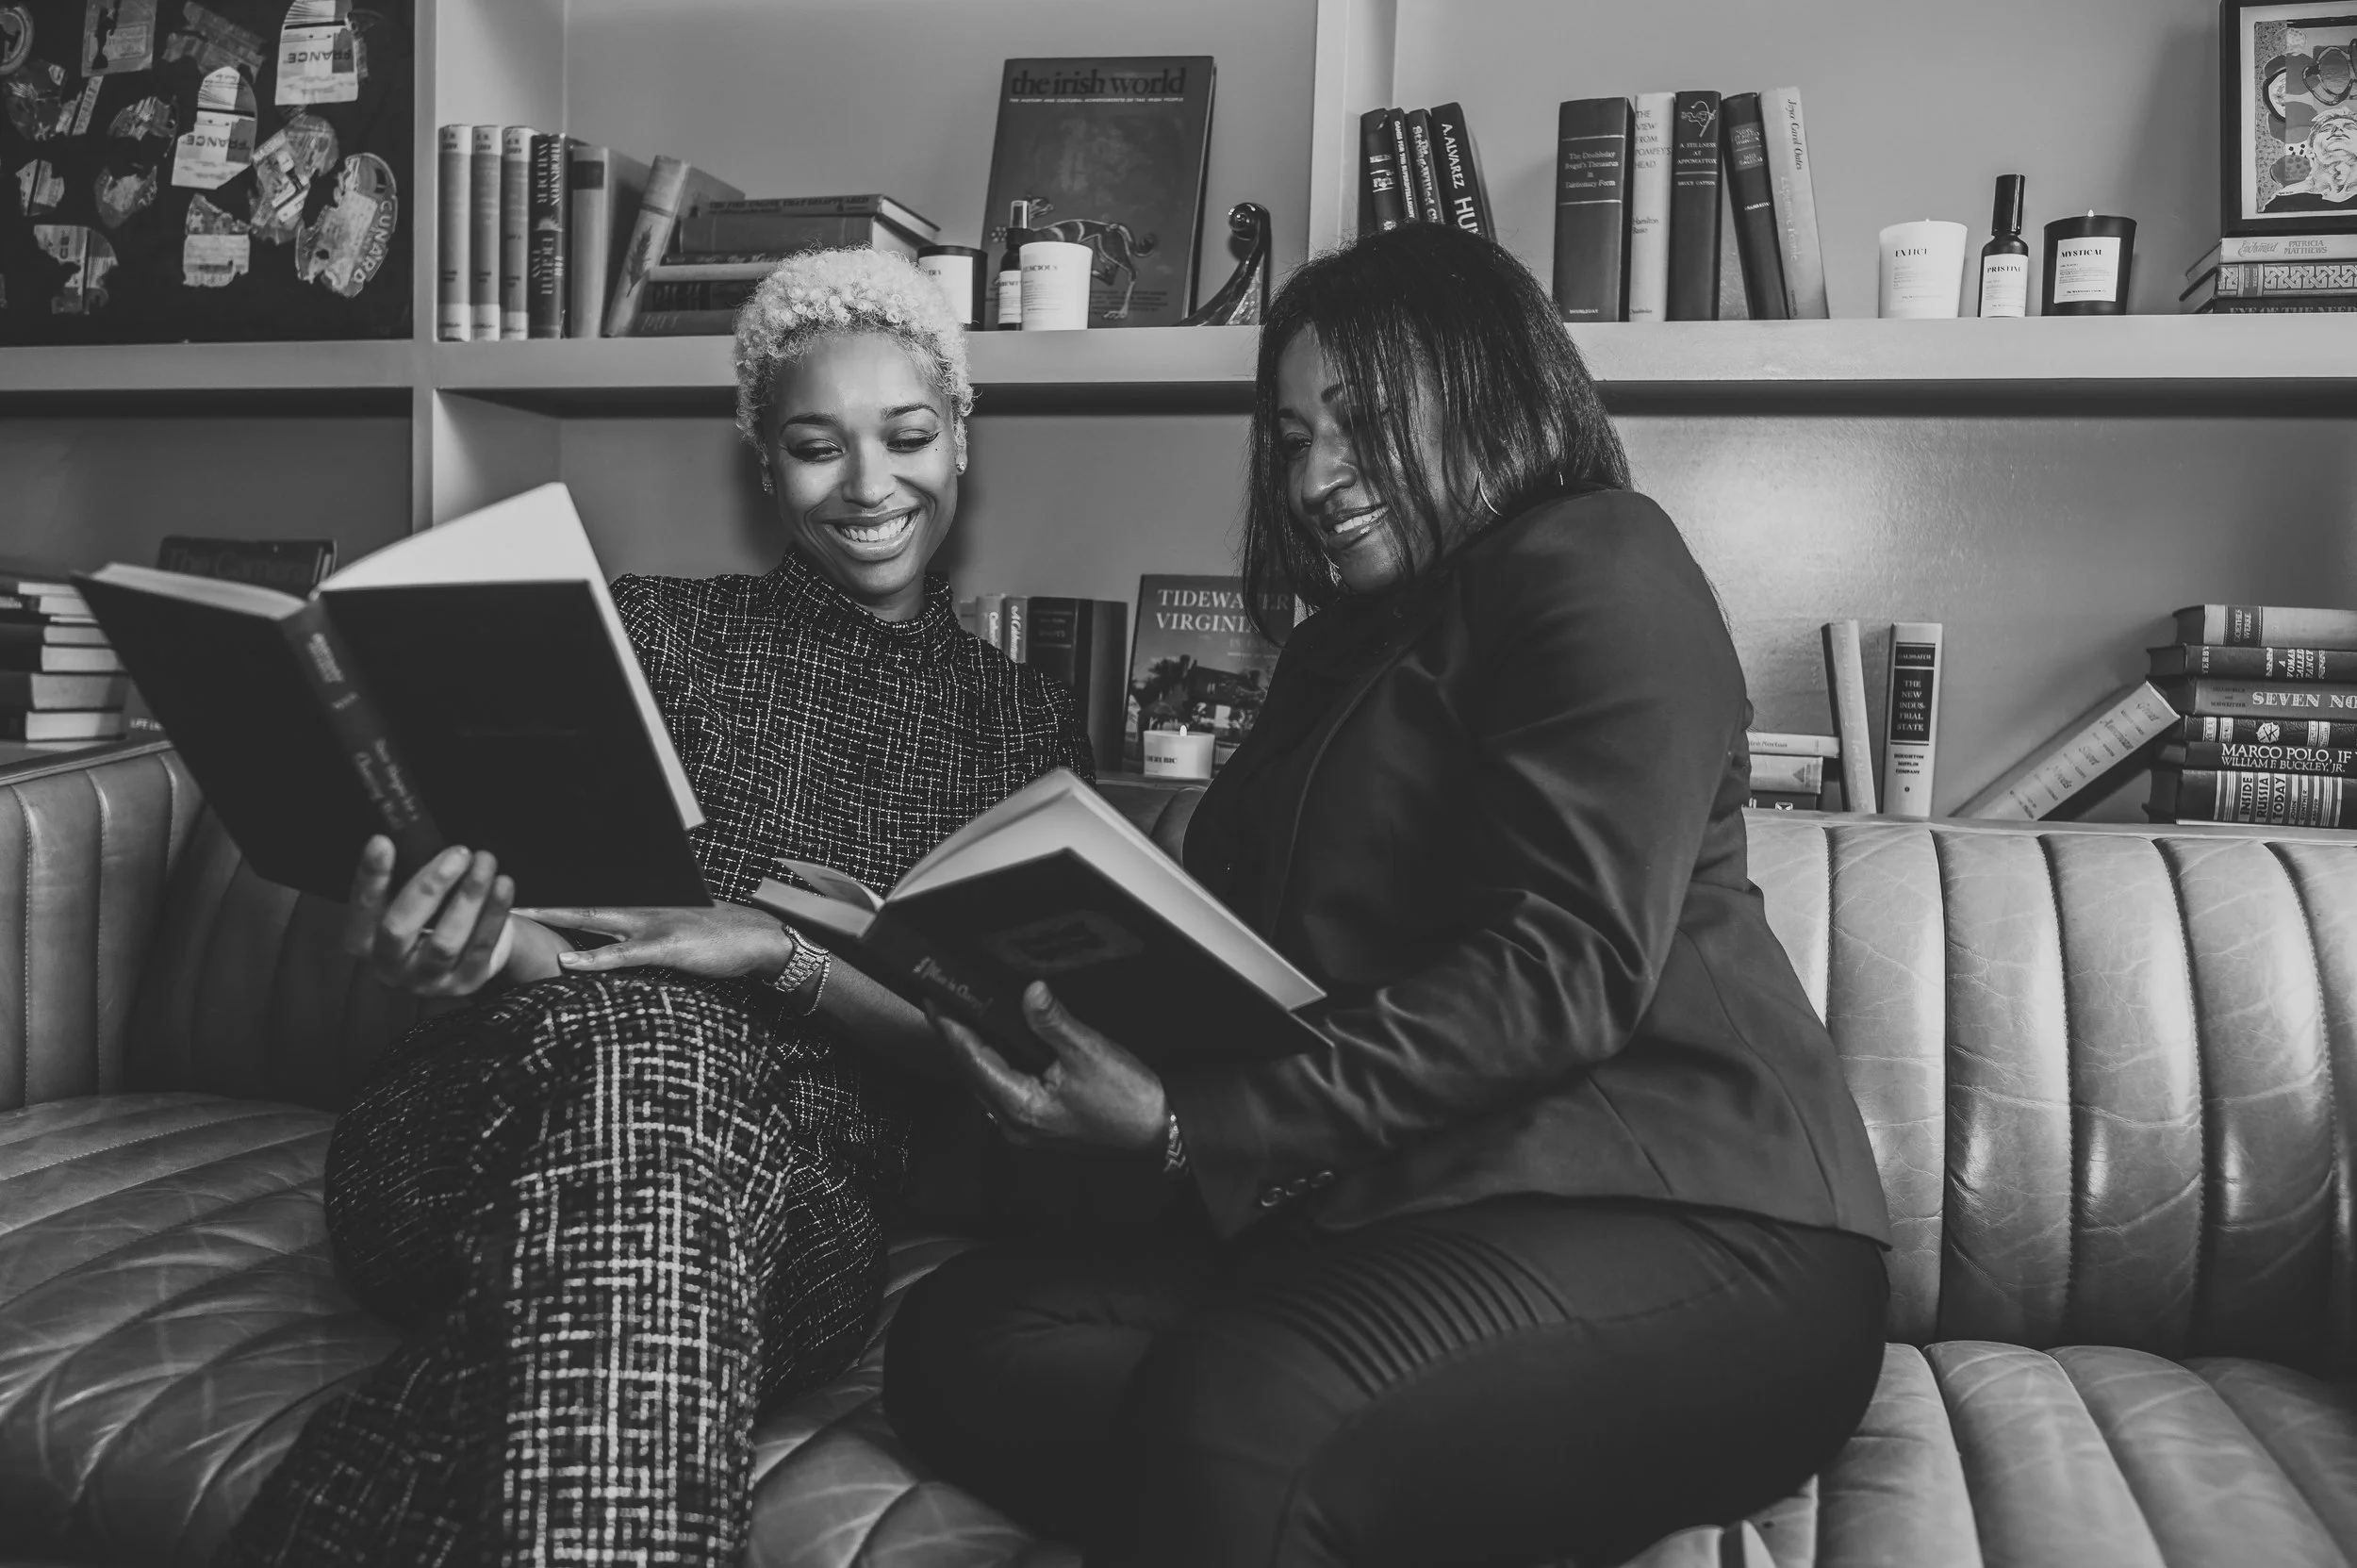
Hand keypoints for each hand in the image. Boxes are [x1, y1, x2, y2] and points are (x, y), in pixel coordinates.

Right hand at [344, 836, 522, 997]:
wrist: (457, 959)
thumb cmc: (425, 918)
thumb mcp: (404, 900)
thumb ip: (403, 876)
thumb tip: (408, 830)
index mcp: (365, 943)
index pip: (361, 911)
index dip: (370, 878)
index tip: (382, 842)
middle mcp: (391, 967)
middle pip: (400, 929)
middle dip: (429, 887)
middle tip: (457, 853)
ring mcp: (428, 980)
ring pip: (446, 941)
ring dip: (468, 897)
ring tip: (484, 861)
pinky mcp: (465, 983)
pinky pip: (481, 947)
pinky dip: (494, 913)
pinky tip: (503, 884)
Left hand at [518, 900, 792, 980]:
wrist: (756, 937)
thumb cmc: (715, 939)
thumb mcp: (671, 932)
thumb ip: (636, 936)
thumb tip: (604, 946)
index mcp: (636, 906)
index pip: (584, 898)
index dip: (548, 894)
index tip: (512, 890)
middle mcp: (638, 908)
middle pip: (576, 900)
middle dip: (536, 897)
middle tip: (493, 889)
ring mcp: (650, 925)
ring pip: (590, 918)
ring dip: (551, 917)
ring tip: (514, 916)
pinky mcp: (666, 946)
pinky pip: (623, 953)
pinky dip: (593, 958)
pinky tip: (568, 963)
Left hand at [932, 982, 1167, 1152]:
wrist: (1159, 1130)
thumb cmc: (1128, 1101)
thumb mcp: (1088, 1051)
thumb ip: (1052, 1021)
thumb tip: (1030, 992)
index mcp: (1022, 1107)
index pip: (973, 1061)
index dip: (952, 1029)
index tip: (936, 1003)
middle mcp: (1016, 1125)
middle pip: (973, 1075)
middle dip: (958, 1040)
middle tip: (943, 1005)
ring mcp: (1026, 1129)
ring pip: (987, 1085)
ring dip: (976, 1053)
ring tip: (964, 1021)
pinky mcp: (1039, 1126)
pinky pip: (1004, 1092)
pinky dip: (996, 1067)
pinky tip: (999, 1048)